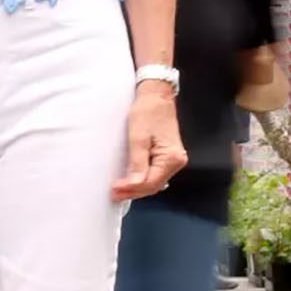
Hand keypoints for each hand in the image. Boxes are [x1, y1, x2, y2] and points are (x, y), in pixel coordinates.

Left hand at [115, 83, 187, 200]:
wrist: (156, 96)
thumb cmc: (147, 111)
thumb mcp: (138, 137)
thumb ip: (137, 162)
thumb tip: (135, 184)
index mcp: (171, 157)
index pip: (150, 182)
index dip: (132, 188)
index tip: (115, 189)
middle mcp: (176, 161)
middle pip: (154, 185)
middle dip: (133, 191)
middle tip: (114, 194)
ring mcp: (173, 159)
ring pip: (155, 181)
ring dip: (137, 187)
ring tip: (120, 191)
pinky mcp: (168, 156)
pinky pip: (156, 174)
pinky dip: (143, 179)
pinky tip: (131, 182)